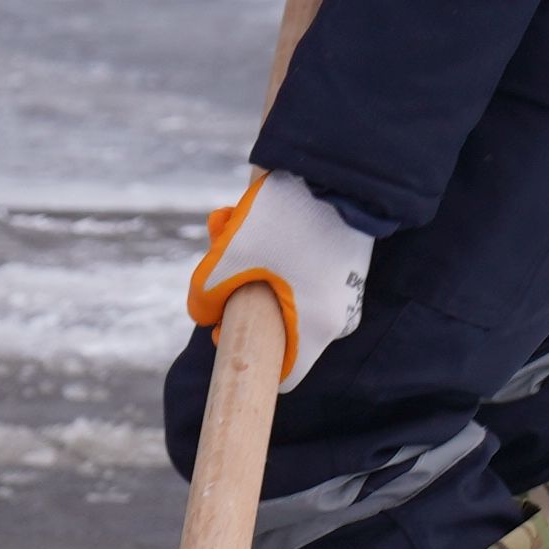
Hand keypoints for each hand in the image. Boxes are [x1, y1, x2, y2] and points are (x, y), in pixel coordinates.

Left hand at [181, 168, 372, 373]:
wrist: (338, 172)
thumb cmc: (283, 220)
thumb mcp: (228, 257)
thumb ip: (206, 296)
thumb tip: (202, 316)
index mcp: (315, 328)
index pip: (286, 376)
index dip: (249, 357)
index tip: (226, 327)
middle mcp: (338, 319)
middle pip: (278, 329)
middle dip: (241, 298)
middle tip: (220, 262)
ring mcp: (346, 292)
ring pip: (286, 296)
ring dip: (253, 270)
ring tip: (231, 229)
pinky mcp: (346, 268)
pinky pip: (303, 276)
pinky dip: (276, 257)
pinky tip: (258, 221)